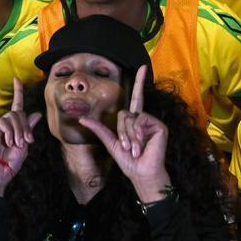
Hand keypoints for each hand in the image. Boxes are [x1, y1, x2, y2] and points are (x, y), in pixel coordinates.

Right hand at [0, 77, 40, 195]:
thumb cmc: (10, 164)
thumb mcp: (24, 146)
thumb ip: (28, 129)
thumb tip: (36, 114)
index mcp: (12, 128)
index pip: (16, 107)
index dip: (18, 93)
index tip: (17, 80)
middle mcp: (3, 125)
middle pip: (18, 113)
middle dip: (25, 125)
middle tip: (27, 140)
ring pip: (12, 116)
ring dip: (19, 130)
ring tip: (17, 143)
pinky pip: (3, 122)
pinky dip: (9, 132)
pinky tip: (8, 142)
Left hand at [77, 66, 169, 198]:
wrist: (141, 172)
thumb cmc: (128, 161)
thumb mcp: (111, 143)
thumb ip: (99, 129)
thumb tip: (82, 119)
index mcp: (134, 122)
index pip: (136, 98)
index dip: (139, 82)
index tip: (143, 67)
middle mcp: (143, 118)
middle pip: (125, 113)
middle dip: (122, 132)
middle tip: (126, 147)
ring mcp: (151, 122)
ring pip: (130, 117)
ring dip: (128, 135)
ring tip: (134, 148)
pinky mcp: (158, 126)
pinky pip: (140, 120)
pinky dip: (137, 133)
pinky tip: (141, 144)